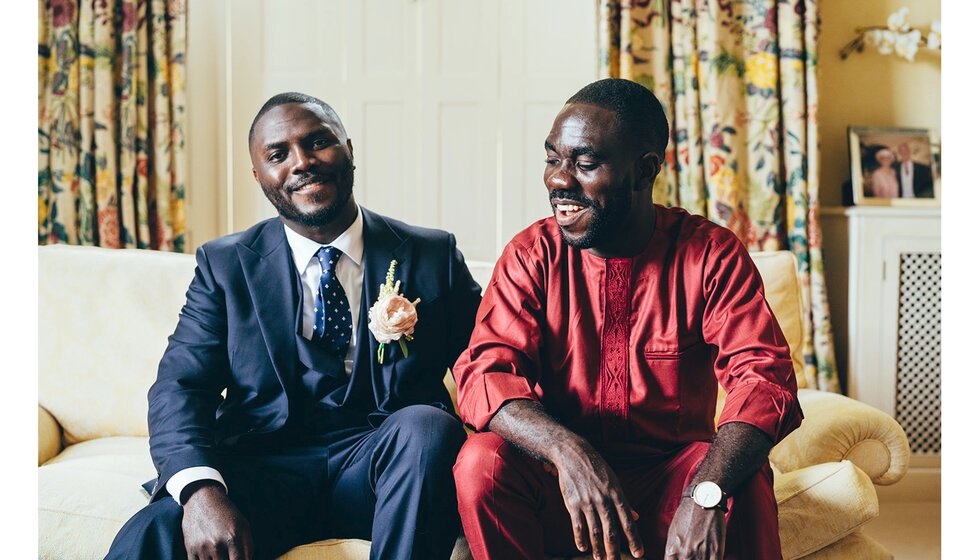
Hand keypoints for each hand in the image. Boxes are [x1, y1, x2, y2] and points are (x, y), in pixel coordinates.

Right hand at [181, 482, 253, 559]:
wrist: (202, 499)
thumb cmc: (226, 513)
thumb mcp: (243, 525)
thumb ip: (248, 547)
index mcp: (233, 537)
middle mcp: (216, 543)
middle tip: (227, 553)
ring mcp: (202, 547)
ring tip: (218, 552)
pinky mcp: (190, 549)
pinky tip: (209, 555)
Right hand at [553, 443, 643, 559]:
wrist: (573, 454)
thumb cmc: (597, 468)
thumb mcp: (614, 481)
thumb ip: (625, 502)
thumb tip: (636, 517)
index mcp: (616, 494)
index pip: (627, 522)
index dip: (634, 539)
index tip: (638, 554)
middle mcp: (603, 500)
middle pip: (611, 531)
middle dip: (615, 550)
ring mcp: (587, 502)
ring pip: (594, 531)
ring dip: (598, 548)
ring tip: (601, 559)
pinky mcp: (573, 503)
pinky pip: (578, 525)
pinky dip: (580, 538)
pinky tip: (583, 548)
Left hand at [664, 496, 725, 558]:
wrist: (703, 500)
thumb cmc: (687, 514)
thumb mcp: (672, 533)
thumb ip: (673, 551)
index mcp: (672, 551)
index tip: (682, 559)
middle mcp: (685, 555)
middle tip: (693, 555)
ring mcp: (701, 555)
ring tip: (702, 555)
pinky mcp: (716, 552)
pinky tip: (712, 556)